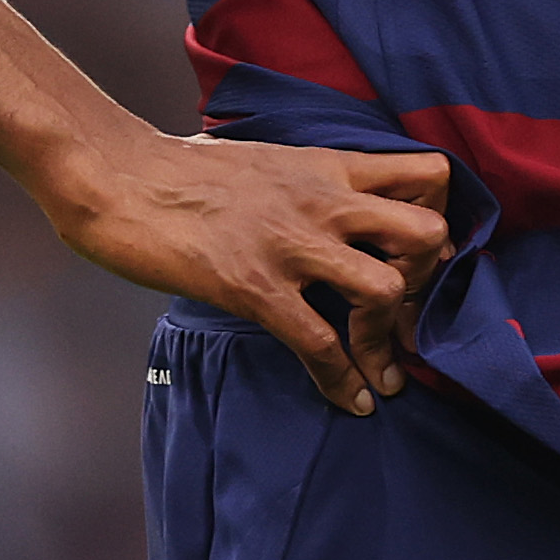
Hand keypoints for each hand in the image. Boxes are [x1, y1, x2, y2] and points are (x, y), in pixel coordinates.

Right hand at [48, 133, 451, 414]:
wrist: (118, 176)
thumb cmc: (177, 166)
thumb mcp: (262, 157)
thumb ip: (304, 180)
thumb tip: (322, 202)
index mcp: (328, 167)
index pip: (427, 176)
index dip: (442, 220)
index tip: (424, 261)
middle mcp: (323, 202)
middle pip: (426, 235)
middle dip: (429, 285)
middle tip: (409, 319)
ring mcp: (292, 245)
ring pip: (385, 291)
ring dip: (390, 342)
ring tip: (384, 374)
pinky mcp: (255, 287)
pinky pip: (320, 343)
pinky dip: (343, 381)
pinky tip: (349, 402)